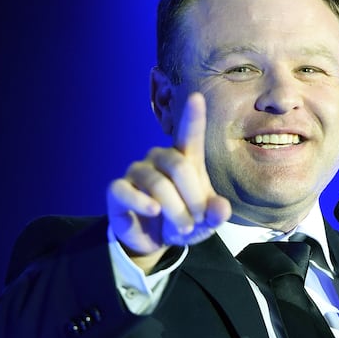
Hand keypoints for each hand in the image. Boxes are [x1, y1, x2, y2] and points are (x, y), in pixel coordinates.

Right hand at [106, 92, 231, 272]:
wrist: (152, 240)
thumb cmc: (182, 220)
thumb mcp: (205, 221)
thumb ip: (216, 213)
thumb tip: (221, 208)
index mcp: (183, 158)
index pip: (189, 134)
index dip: (193, 116)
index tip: (197, 97)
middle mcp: (159, 158)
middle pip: (179, 166)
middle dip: (193, 198)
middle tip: (198, 221)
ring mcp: (137, 171)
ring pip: (157, 184)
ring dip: (175, 211)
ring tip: (183, 229)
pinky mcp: (117, 189)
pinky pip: (126, 191)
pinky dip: (142, 203)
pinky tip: (153, 211)